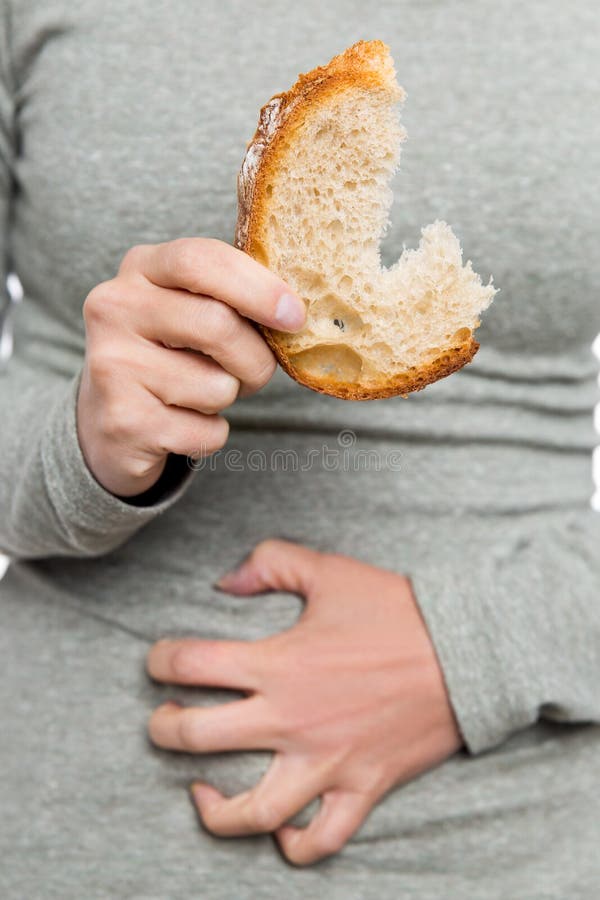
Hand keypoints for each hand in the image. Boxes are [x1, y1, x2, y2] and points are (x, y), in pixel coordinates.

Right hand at [77, 239, 305, 495]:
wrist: (112, 424)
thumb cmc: (173, 358)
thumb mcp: (192, 310)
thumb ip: (233, 299)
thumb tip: (296, 311)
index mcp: (140, 268)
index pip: (200, 260)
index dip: (257, 287)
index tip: (294, 316)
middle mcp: (114, 308)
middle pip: (218, 325)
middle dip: (256, 358)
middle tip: (257, 371)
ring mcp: (112, 365)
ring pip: (217, 386)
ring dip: (229, 398)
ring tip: (201, 394)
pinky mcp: (123, 421)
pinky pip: (207, 431)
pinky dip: (211, 434)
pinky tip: (181, 425)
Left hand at [147, 540, 461, 865]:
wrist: (467, 649)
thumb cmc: (396, 609)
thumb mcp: (329, 570)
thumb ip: (270, 562)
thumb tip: (226, 581)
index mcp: (280, 663)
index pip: (191, 665)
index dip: (159, 661)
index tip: (158, 660)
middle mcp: (293, 719)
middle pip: (198, 737)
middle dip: (163, 729)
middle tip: (162, 721)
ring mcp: (327, 761)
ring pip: (252, 812)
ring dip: (211, 808)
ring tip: (198, 789)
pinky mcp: (362, 787)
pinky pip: (321, 840)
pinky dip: (294, 845)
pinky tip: (277, 829)